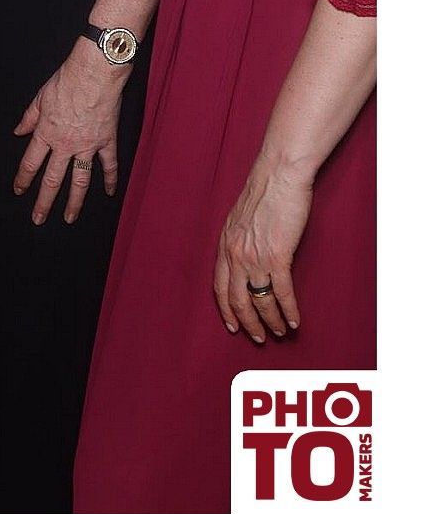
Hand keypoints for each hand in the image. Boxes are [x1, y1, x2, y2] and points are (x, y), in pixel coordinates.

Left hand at [13, 44, 125, 223]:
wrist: (94, 72)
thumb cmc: (66, 81)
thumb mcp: (40, 97)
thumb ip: (29, 118)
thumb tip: (18, 132)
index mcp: (46, 133)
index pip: (31, 163)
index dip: (23, 179)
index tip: (19, 191)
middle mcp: (65, 144)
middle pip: (53, 179)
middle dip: (44, 201)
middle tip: (38, 219)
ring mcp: (87, 146)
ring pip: (80, 180)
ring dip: (74, 202)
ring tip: (69, 218)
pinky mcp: (106, 141)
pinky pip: (108, 165)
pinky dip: (110, 180)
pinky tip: (109, 193)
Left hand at [215, 157, 312, 342]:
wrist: (279, 175)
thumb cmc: (264, 192)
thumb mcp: (240, 218)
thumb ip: (239, 239)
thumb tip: (246, 256)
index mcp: (226, 244)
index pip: (219, 286)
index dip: (226, 309)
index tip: (232, 325)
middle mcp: (236, 254)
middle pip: (237, 300)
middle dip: (248, 323)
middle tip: (259, 337)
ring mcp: (256, 257)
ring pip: (260, 301)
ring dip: (271, 321)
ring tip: (279, 332)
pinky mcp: (278, 257)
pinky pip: (282, 293)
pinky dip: (289, 311)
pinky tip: (294, 321)